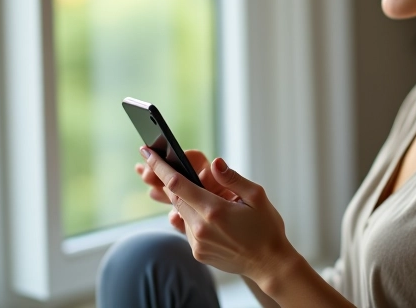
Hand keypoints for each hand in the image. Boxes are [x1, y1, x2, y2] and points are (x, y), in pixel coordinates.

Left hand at [140, 146, 300, 285]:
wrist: (269, 264)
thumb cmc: (267, 228)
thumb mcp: (257, 196)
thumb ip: (232, 178)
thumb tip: (214, 163)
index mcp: (215, 210)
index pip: (177, 183)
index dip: (159, 166)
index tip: (146, 151)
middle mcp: (201, 227)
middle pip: (175, 197)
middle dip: (172, 183)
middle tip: (179, 173)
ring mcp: (197, 243)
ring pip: (182, 213)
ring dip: (188, 202)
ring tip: (213, 203)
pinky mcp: (198, 253)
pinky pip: (188, 228)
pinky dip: (195, 218)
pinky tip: (215, 220)